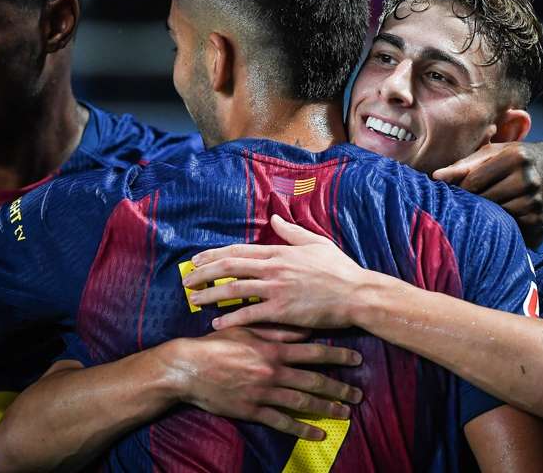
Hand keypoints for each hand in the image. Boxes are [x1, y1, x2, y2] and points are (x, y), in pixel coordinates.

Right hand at [162, 326, 362, 439]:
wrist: (189, 368)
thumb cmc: (217, 344)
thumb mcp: (248, 330)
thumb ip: (278, 330)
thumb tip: (305, 329)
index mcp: (274, 350)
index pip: (313, 352)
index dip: (337, 356)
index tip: (356, 359)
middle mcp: (273, 371)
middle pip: (314, 380)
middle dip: (339, 388)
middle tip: (358, 394)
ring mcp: (264, 392)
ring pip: (302, 402)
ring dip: (327, 408)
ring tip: (346, 413)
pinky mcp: (252, 410)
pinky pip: (282, 422)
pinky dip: (302, 429)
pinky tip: (318, 434)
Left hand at [183, 215, 378, 329]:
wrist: (356, 294)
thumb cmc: (339, 269)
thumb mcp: (316, 243)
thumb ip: (292, 232)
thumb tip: (275, 218)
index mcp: (279, 252)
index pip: (238, 250)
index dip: (214, 255)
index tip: (196, 260)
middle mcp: (273, 268)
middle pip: (229, 267)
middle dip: (203, 272)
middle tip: (185, 279)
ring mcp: (276, 289)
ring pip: (234, 290)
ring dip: (210, 294)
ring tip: (193, 300)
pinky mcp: (282, 311)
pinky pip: (249, 314)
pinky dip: (231, 319)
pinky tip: (216, 324)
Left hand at [432, 142, 542, 240]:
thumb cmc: (517, 159)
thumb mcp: (495, 154)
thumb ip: (465, 165)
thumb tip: (436, 177)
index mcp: (515, 156)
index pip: (475, 180)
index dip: (462, 188)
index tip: (456, 191)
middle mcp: (527, 178)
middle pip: (484, 198)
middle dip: (474, 200)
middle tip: (470, 201)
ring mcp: (535, 200)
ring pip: (496, 213)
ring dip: (488, 212)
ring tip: (487, 206)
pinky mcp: (539, 218)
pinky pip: (509, 223)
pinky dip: (502, 220)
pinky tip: (502, 214)